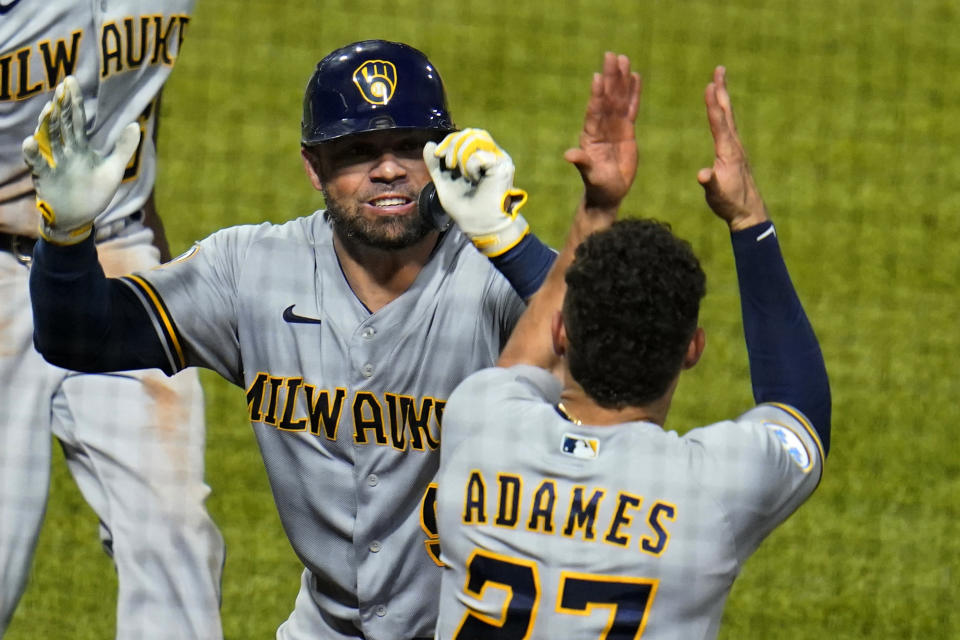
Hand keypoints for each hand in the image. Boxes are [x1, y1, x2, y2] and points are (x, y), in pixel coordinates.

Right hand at [22, 76, 139, 244]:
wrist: (82, 218)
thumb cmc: (95, 192)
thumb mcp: (114, 169)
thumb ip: (123, 147)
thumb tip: (135, 124)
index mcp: (80, 146)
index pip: (76, 119)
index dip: (73, 101)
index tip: (70, 80)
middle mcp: (65, 151)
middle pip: (61, 124)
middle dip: (61, 106)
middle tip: (62, 87)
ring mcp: (54, 163)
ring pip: (49, 140)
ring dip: (48, 125)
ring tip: (49, 109)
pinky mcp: (46, 178)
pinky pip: (37, 164)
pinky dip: (34, 154)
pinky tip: (30, 141)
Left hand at [423, 128, 528, 256]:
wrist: (478, 225)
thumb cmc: (464, 208)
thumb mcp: (443, 183)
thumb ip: (435, 165)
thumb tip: (428, 144)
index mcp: (478, 157)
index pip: (463, 136)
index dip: (448, 140)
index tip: (437, 155)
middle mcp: (490, 155)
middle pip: (469, 133)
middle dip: (452, 145)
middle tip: (449, 165)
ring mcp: (498, 158)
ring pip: (475, 138)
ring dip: (461, 154)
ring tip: (461, 173)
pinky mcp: (502, 165)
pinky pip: (480, 154)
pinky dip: (470, 166)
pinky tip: (474, 179)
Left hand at [563, 52, 640, 213]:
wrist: (608, 192)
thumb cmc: (597, 185)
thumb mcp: (590, 174)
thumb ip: (582, 162)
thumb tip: (568, 155)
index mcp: (591, 135)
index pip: (594, 111)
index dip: (597, 95)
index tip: (597, 77)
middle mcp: (601, 127)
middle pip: (608, 98)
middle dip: (610, 78)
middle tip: (611, 56)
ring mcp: (614, 127)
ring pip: (619, 99)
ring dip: (622, 80)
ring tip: (623, 59)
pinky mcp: (627, 130)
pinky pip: (631, 108)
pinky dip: (634, 93)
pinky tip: (635, 77)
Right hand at [697, 66, 768, 230]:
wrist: (749, 212)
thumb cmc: (730, 203)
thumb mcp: (716, 195)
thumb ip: (710, 183)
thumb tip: (702, 174)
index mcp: (728, 151)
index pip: (719, 123)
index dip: (712, 104)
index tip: (709, 84)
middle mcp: (734, 145)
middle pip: (726, 112)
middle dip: (721, 90)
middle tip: (720, 69)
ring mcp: (736, 148)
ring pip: (728, 116)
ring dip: (722, 97)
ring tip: (718, 82)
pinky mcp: (735, 152)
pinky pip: (728, 126)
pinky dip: (723, 112)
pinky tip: (721, 110)